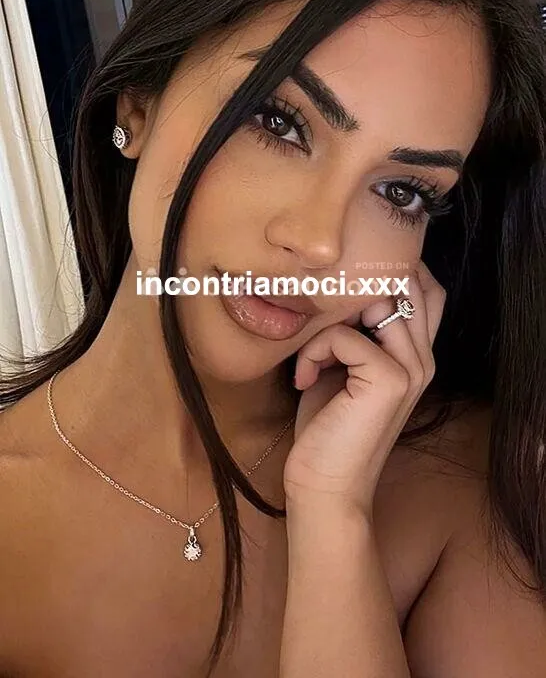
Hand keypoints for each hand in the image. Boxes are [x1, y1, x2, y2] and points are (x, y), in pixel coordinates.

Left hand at [283, 261, 445, 516]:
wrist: (325, 485)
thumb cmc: (328, 427)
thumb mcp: (344, 368)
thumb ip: (355, 330)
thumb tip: (339, 290)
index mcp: (417, 355)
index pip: (427, 288)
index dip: (392, 273)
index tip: (344, 289)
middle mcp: (424, 359)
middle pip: (411, 284)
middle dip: (360, 288)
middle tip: (324, 318)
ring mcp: (412, 369)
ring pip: (378, 302)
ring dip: (332, 321)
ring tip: (314, 355)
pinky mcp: (390, 380)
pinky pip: (345, 336)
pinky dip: (315, 350)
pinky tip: (304, 378)